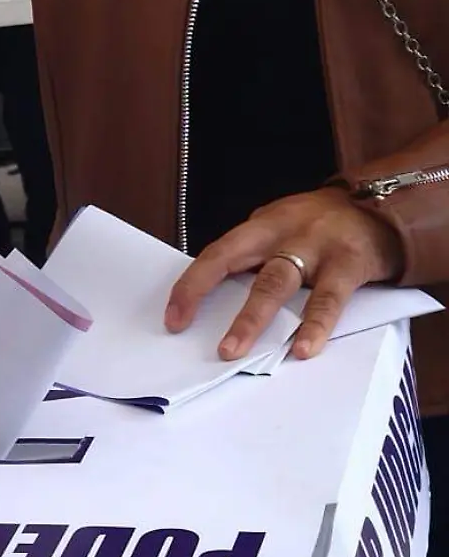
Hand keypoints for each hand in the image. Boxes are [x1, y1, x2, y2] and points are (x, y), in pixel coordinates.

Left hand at [165, 187, 403, 359]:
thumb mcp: (279, 229)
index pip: (215, 254)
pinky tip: (303, 348)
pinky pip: (329, 299)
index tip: (173, 319)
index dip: (191, 286)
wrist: (382, 205)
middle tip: (188, 333)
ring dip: (252, 319)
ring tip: (236, 351)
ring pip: (276, 283)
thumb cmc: (318, 225)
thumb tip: (215, 302)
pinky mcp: (349, 263)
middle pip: (235, 263)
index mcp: (259, 227)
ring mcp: (314, 247)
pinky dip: (315, 326)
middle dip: (207, 298)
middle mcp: (281, 233)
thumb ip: (253, 258)